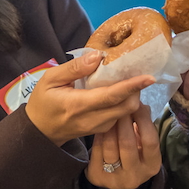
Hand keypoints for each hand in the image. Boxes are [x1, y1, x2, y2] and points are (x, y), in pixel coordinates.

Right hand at [27, 54, 153, 146]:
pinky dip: (125, 105)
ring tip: (130, 81)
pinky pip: (120, 118)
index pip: (112, 96)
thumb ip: (74, 68)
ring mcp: (97, 128)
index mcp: (78, 105)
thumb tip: (98, 56)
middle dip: (136, 91)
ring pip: (125, 114)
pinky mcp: (100, 131)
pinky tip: (120, 93)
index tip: (150, 77)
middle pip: (126, 107)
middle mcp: (92, 120)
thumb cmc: (42, 102)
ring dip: (132, 98)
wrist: (38, 131)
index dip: (132, 86)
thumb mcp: (50, 79)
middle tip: (137, 73)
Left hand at [86, 104, 161, 188]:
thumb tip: (140, 103)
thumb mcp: (144, 142)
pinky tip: (99, 123)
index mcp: (152, 166)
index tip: (137, 103)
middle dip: (123, 119)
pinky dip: (98, 134)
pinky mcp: (97, 177)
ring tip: (109, 111)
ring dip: (109, 125)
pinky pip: (96, 150)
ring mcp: (115, 180)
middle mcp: (135, 176)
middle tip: (119, 102)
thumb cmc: (134, 152)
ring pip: (110, 146)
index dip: (143, 120)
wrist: (115, 176)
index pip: (150, 141)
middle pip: (127, 143)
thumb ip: (144, 125)